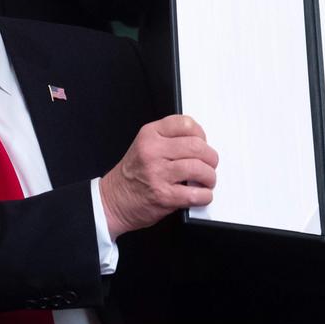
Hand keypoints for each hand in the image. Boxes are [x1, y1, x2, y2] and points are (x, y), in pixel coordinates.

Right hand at [99, 114, 217, 238]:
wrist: (113, 200)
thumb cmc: (132, 174)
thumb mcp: (144, 145)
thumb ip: (169, 139)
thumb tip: (200, 143)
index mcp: (150, 135)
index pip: (185, 124)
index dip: (201, 134)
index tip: (203, 143)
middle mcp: (153, 151)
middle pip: (196, 146)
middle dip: (210, 157)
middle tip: (210, 164)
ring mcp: (158, 174)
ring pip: (199, 169)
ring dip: (210, 177)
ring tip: (207, 180)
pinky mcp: (164, 196)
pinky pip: (195, 194)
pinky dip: (204, 195)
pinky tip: (201, 195)